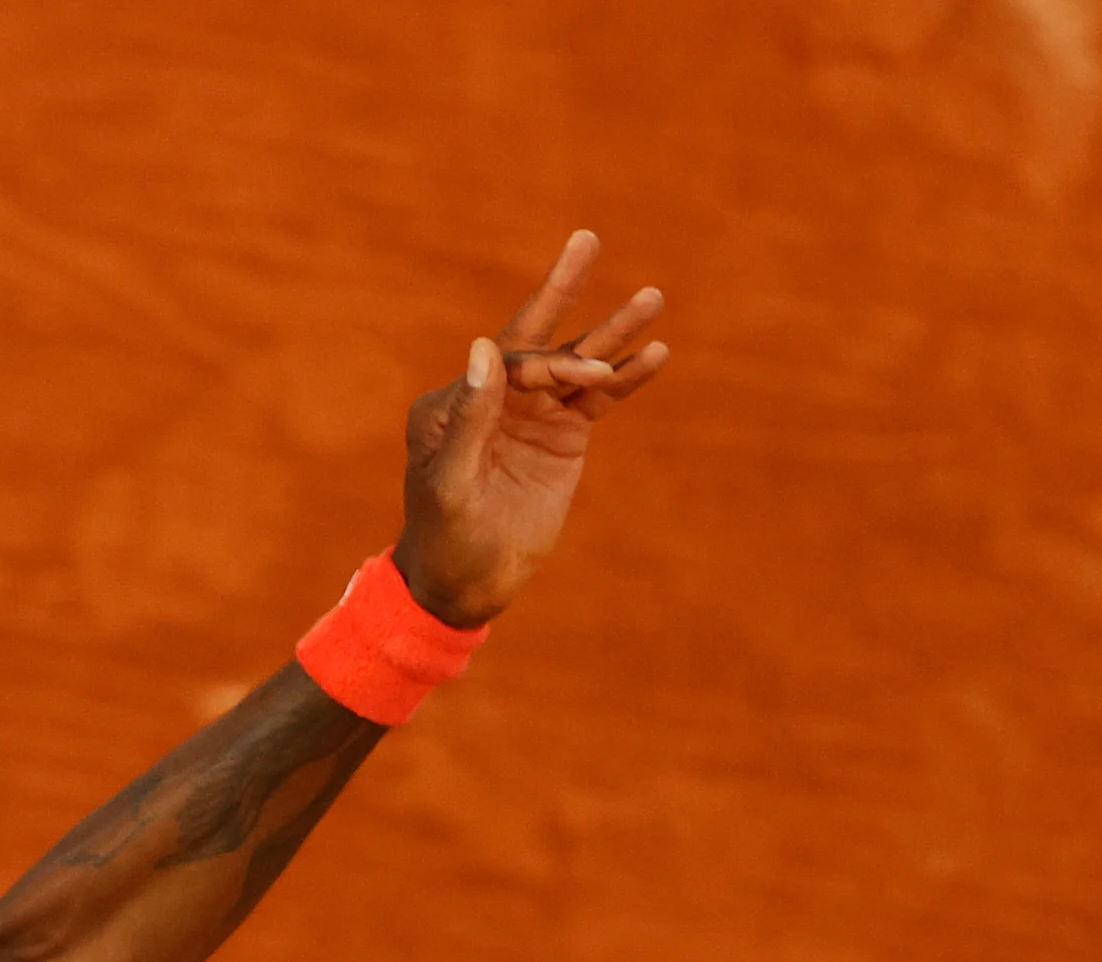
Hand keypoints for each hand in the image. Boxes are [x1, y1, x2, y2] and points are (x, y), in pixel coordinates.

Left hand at [389, 230, 669, 627]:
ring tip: (653, 297)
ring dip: (613, 334)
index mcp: (453, 403)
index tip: (583, 379)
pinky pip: (598, 398)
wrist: (466, 582)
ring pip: (576, 364)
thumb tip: (484, 348)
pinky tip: (655, 354)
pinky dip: (627, 378)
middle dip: (562, 288)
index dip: (548, 365)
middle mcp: (492, 397)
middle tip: (586, 238)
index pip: (507, 363)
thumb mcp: (452, 482)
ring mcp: (530, 413)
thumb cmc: (446, 536)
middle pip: (535, 335)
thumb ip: (471, 419)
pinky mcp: (561, 436)